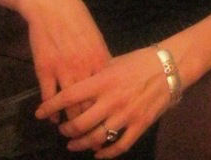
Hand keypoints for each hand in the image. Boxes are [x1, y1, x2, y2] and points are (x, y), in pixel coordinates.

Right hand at [17, 0, 111, 121]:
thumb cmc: (75, 15)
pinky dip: (51, 112)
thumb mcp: (95, 35)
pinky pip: (50, 99)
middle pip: (90, 104)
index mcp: (99, 58)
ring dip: (71, 121)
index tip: (106, 115)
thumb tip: (108, 74)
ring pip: (70, 107)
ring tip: (71, 128)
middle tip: (89, 129)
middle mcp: (83, 68)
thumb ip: (101, 57)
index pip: (107, 92)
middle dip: (90, 120)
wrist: (50, 3)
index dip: (107, 106)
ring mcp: (63, 71)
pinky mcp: (45, 71)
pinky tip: (52, 118)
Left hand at [35, 46, 172, 157]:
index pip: (70, 96)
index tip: (40, 112)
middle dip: (66, 129)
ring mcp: (126, 115)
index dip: (52, 106)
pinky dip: (106, 153)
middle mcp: (111, 100)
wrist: (169, 67)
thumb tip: (78, 80)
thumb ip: (96, 74)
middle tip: (62, 129)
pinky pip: (119, 146)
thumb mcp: (114, 61)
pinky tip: (98, 153)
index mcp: (103, 81)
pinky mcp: (140, 125)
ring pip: (97, 138)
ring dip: (81, 144)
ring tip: (73, 144)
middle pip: (80, 123)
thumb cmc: (140, 60)